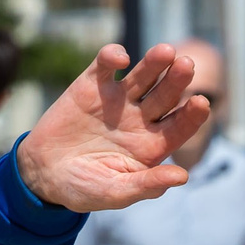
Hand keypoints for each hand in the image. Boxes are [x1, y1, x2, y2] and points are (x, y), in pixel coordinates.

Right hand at [13, 44, 213, 212]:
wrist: (43, 173)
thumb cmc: (84, 188)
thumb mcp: (115, 192)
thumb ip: (147, 185)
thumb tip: (183, 176)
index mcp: (153, 145)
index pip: (180, 126)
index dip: (192, 115)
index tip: (202, 103)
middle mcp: (141, 119)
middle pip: (166, 95)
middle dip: (177, 80)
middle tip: (188, 64)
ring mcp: (118, 100)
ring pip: (142, 76)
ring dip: (154, 62)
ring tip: (166, 52)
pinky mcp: (92, 85)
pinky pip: (105, 66)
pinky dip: (112, 57)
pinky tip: (120, 57)